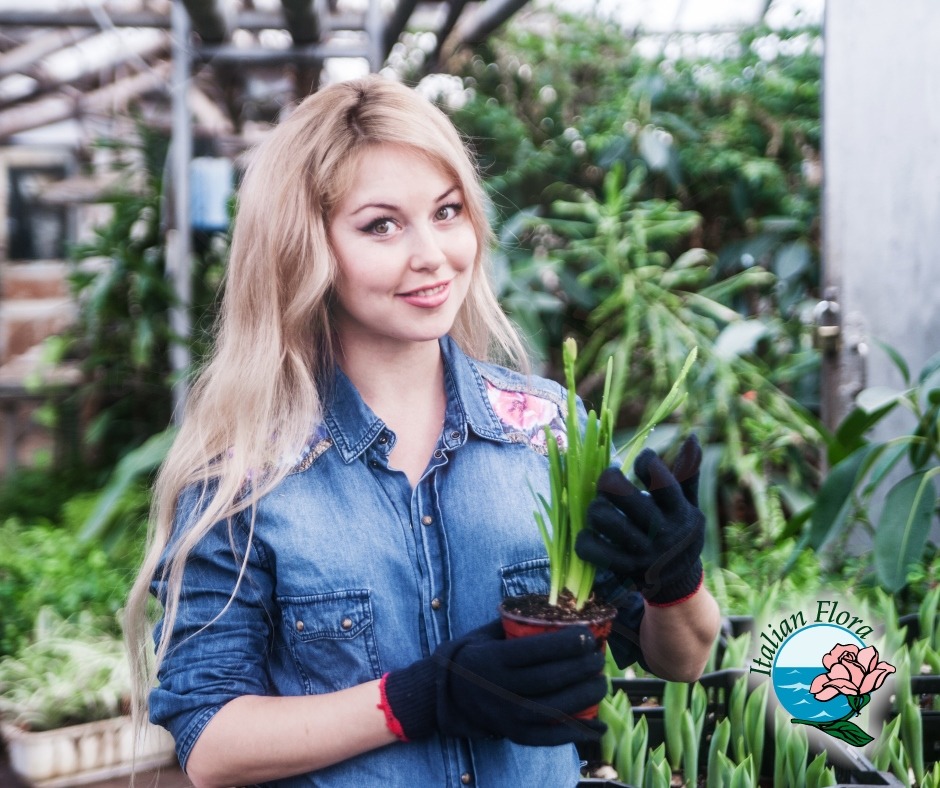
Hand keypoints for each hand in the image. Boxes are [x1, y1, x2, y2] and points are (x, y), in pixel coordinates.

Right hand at [382, 620, 606, 745]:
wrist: (448, 694)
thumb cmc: (475, 655)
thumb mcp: (488, 633)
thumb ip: (517, 622)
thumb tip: (557, 607)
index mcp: (493, 659)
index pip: (535, 651)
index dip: (566, 644)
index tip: (587, 636)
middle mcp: (500, 689)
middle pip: (549, 679)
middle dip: (581, 668)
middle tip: (599, 657)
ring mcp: (507, 716)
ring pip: (553, 709)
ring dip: (584, 696)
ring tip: (601, 682)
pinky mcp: (514, 735)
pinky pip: (549, 737)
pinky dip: (577, 732)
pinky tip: (597, 723)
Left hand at [576, 434, 704, 605]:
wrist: (679, 585)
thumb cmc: (680, 534)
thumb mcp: (690, 505)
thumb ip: (688, 473)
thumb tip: (692, 436)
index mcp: (680, 512)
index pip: (661, 478)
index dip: (646, 461)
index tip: (641, 461)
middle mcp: (662, 532)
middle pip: (623, 494)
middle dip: (608, 480)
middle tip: (609, 482)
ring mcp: (642, 551)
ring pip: (603, 518)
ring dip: (595, 508)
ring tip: (600, 507)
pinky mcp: (623, 569)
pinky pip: (592, 549)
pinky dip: (584, 540)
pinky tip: (590, 534)